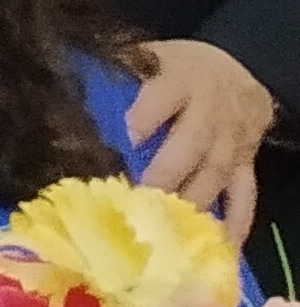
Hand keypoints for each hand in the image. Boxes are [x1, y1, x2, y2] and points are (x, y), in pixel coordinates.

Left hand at [127, 38, 274, 234]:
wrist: (242, 66)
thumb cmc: (174, 67)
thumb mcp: (147, 58)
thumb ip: (116, 78)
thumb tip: (61, 97)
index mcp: (180, 80)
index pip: (163, 97)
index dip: (143, 118)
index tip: (122, 142)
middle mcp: (211, 112)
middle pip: (191, 144)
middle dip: (164, 175)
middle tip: (135, 202)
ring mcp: (233, 142)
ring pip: (214, 175)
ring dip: (189, 204)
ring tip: (163, 232)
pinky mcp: (246, 166)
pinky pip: (244, 198)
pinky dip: (234, 225)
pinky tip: (218, 248)